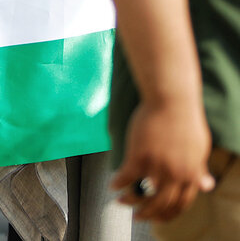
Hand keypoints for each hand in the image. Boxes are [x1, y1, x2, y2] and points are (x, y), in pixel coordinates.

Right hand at [112, 98, 214, 221]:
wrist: (172, 100)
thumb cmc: (185, 120)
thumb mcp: (199, 149)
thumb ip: (200, 170)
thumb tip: (207, 186)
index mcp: (192, 174)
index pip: (181, 204)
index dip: (167, 214)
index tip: (156, 216)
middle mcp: (176, 174)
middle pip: (161, 204)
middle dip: (148, 214)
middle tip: (137, 217)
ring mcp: (157, 166)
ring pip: (143, 194)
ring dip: (130, 202)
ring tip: (121, 202)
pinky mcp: (140, 155)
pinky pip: (126, 176)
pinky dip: (118, 183)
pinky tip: (111, 184)